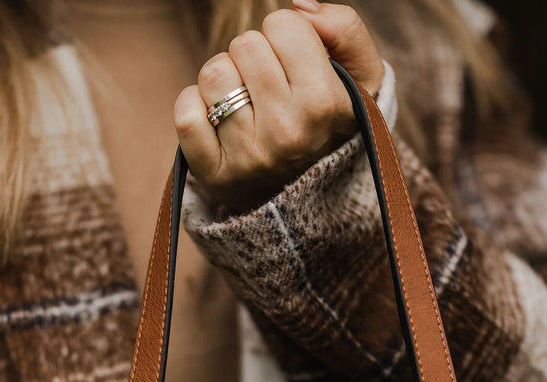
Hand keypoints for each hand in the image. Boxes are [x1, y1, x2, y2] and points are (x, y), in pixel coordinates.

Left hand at [174, 2, 384, 214]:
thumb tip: (299, 4)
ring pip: (212, 74)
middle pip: (244, 44)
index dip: (286, 37)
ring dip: (225, 80)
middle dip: (253, 57)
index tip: (294, 66)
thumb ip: (344, 28)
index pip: (282, 23)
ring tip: (246, 104)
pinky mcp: (215, 174)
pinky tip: (218, 119)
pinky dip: (194, 106)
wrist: (315, 197)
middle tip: (268, 87)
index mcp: (324, 103)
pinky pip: (186, 112)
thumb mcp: (361, 77)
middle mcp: (288, 132)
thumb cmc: (332, 123)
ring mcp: (249, 157)